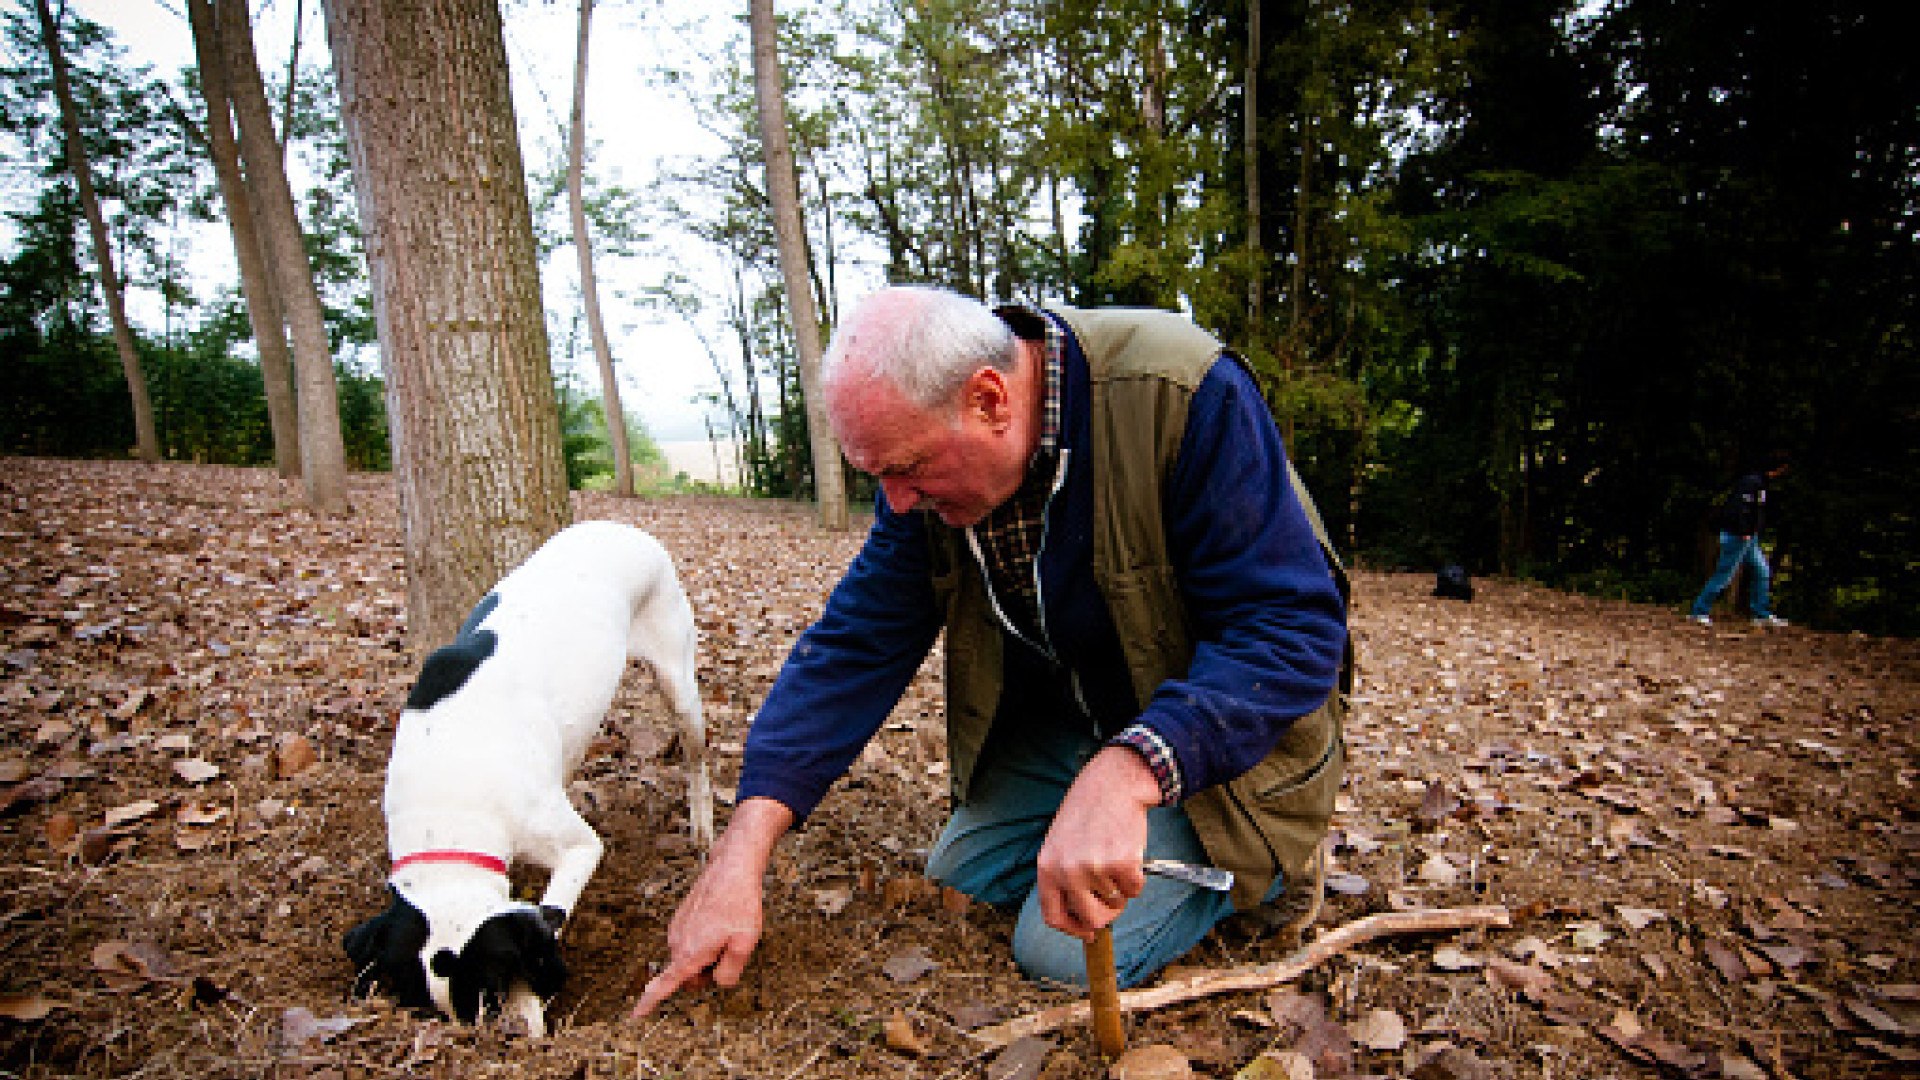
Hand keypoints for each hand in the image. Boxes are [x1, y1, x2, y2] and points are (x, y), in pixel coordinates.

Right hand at [630, 797, 792, 1018]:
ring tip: (727, 929)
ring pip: (692, 957)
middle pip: (688, 976)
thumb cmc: (738, 903)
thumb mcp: (745, 944)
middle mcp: (677, 942)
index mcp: (689, 953)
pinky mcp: (681, 919)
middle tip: (729, 950)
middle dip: (706, 972)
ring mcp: (677, 929)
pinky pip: (693, 941)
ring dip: (708, 953)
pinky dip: (706, 939)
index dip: (649, 1002)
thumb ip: (729, 972)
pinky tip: (721, 921)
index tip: (635, 1014)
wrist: (731, 869)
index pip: (664, 984)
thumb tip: (718, 982)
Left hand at [1033, 746, 1161, 940]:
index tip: (1087, 933)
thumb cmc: (1087, 814)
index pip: (1053, 916)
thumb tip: (1084, 925)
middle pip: (1092, 919)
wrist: (1112, 784)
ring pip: (1117, 903)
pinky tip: (1128, 850)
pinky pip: (1135, 890)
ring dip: (1121, 888)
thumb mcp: (1060, 845)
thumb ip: (1064, 879)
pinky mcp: (1122, 864)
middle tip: (1113, 893)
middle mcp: (1067, 872)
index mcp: (1046, 868)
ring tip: (1114, 856)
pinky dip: (1137, 877)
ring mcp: (1094, 869)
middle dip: (1107, 913)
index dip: (1073, 929)